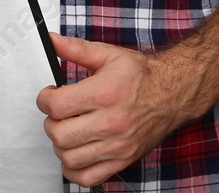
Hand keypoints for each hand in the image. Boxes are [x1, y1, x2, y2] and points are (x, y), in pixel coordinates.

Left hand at [35, 33, 196, 188]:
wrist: (173, 92)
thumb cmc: (141, 75)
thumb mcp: (108, 54)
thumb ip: (76, 48)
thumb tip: (52, 40)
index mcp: (104, 94)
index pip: (57, 106)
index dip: (45, 99)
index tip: (50, 95)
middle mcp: (111, 122)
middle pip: (60, 135)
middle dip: (50, 123)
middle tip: (58, 113)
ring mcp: (117, 145)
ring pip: (70, 158)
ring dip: (60, 145)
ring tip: (67, 130)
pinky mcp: (122, 160)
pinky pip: (88, 178)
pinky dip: (74, 170)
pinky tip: (76, 152)